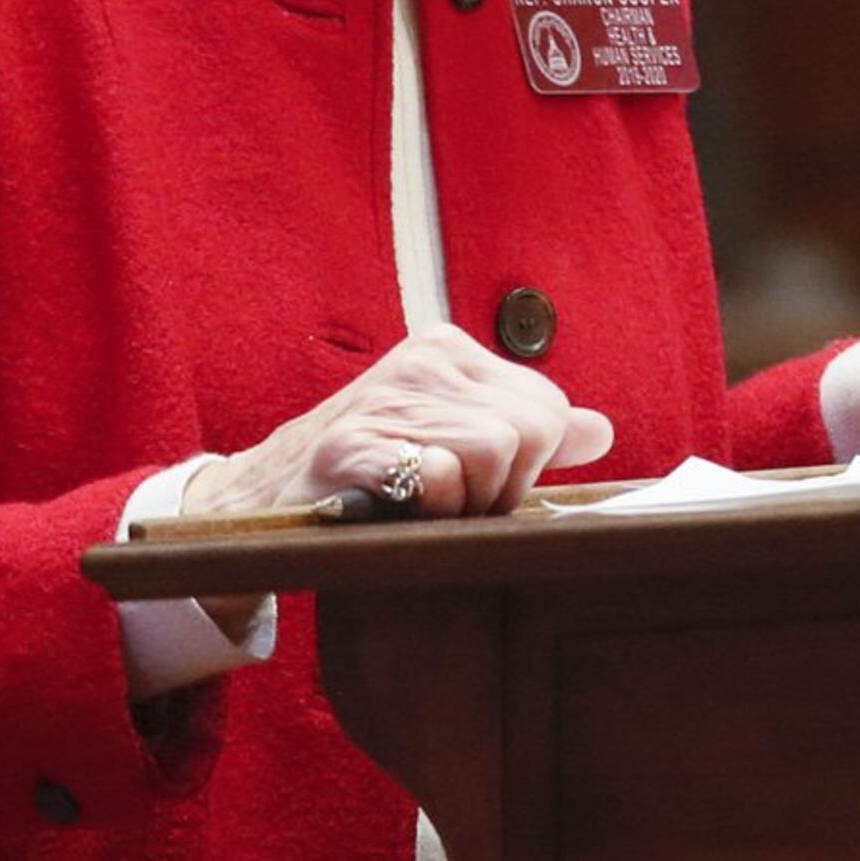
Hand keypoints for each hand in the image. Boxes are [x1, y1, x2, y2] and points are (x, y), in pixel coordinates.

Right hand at [182, 325, 614, 521]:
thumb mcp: (451, 442)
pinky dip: (432, 507)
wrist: (258, 505)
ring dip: (467, 505)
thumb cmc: (370, 481)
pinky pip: (439, 474)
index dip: (526, 469)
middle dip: (504, 488)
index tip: (477, 489)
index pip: (548, 407)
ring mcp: (385, 398)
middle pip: (531, 430)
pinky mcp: (351, 445)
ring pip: (494, 454)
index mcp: (450, 351)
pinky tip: (398, 509)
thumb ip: (526, 433)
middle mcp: (422, 360)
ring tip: (420, 508)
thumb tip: (600, 431)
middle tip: (450, 505)